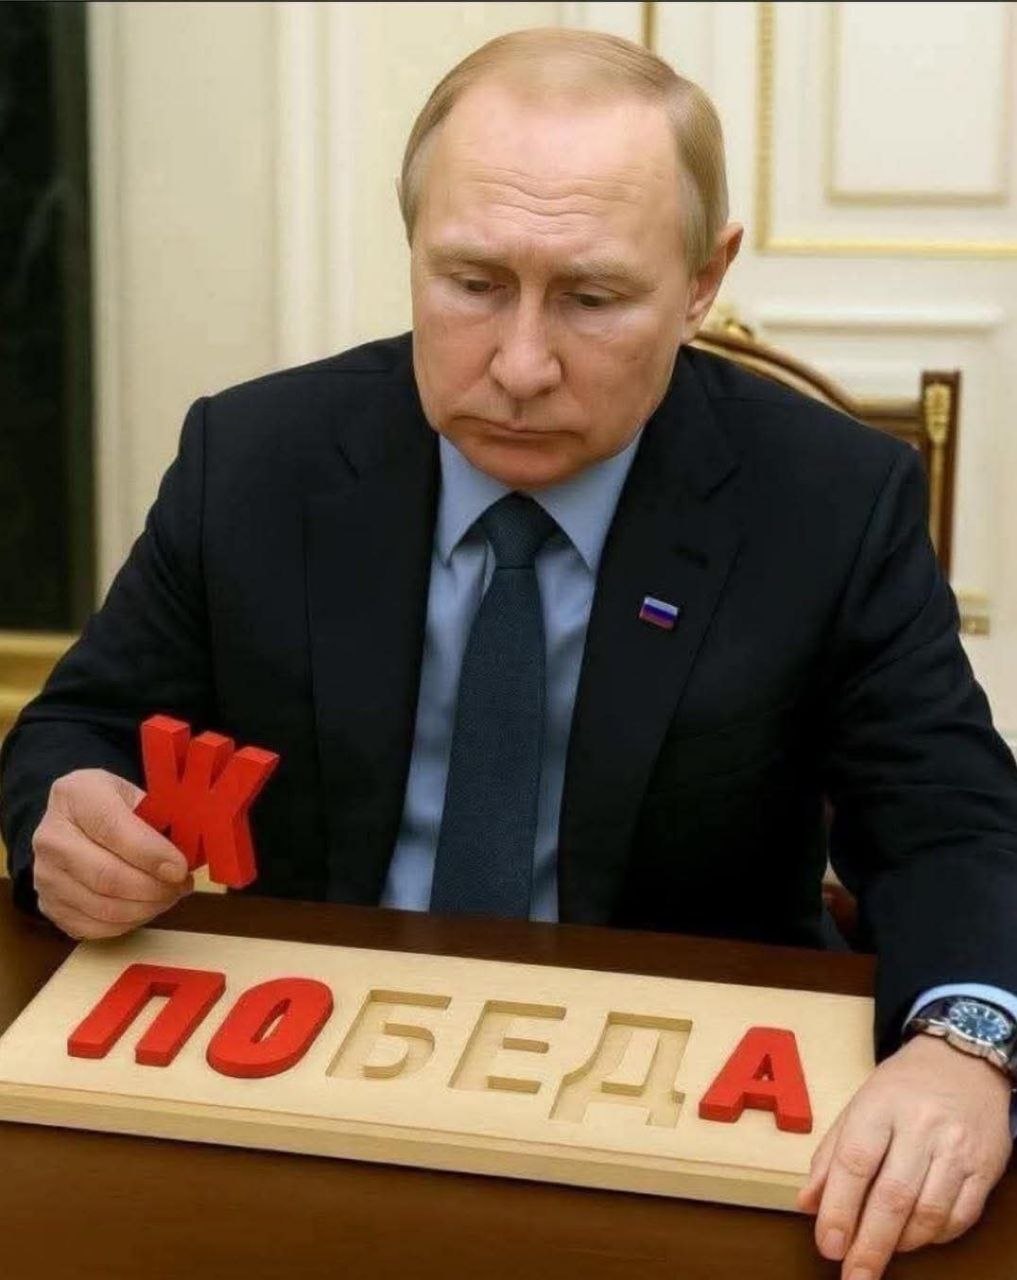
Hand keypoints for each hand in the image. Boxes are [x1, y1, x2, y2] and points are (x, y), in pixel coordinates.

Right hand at [31, 768, 193, 940]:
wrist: (75, 821)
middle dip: (153, 888)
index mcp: (75, 795)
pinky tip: (146, 907)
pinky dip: (128, 923)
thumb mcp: (137, 795)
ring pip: (102, 907)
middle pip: (106, 876)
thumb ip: (161, 818)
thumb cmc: (115, 805)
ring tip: (169, 896)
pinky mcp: (49, 906)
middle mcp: (50, 836)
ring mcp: (44, 875)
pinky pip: (93, 928)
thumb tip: (192, 853)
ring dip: (146, 908)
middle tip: (181, 886)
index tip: (180, 868)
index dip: (151, 853)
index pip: (112, 828)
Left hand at [797, 1033, 1012, 1277]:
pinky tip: (915, 1237)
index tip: (828, 1245)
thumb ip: (830, 1155)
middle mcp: (920, 1127)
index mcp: (879, 1106)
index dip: (839, 1209)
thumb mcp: (857, 1107)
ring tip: (880, 1252)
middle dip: (870, 1244)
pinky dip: (935, 1237)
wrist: (963, 1062)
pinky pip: (960, 1217)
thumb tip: (807, 1204)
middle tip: (853, 1276)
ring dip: (901, 1243)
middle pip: (892, 1196)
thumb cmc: (901, 1088)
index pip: (855, 1163)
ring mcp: (956, 1149)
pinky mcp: (984, 1168)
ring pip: (929, 1212)